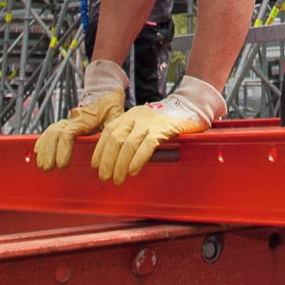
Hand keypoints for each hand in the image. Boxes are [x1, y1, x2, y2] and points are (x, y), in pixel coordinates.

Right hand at [34, 59, 127, 171]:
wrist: (104, 92)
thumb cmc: (111, 105)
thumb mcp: (115, 114)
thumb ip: (113, 126)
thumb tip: (114, 141)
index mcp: (84, 119)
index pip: (67, 134)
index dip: (63, 149)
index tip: (63, 165)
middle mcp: (72, 120)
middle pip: (54, 134)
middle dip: (49, 152)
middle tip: (49, 168)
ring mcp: (66, 121)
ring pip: (49, 133)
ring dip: (45, 149)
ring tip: (43, 165)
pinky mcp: (64, 124)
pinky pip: (48, 131)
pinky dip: (42, 142)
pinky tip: (38, 152)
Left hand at [92, 76, 224, 184]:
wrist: (189, 106)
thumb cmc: (165, 120)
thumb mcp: (143, 122)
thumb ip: (130, 134)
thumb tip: (115, 158)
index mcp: (129, 115)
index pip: (108, 131)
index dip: (100, 150)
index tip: (96, 166)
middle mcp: (136, 116)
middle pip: (115, 139)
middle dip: (107, 160)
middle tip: (105, 177)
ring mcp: (149, 122)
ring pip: (128, 144)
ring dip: (120, 164)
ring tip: (118, 179)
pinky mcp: (163, 128)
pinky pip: (147, 145)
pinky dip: (138, 159)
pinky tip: (133, 171)